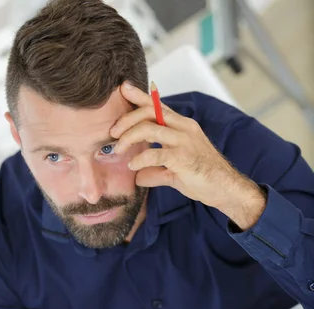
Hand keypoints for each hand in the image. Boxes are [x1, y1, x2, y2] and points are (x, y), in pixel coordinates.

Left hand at [111, 82, 265, 229]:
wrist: (225, 188)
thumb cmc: (203, 177)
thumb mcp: (175, 170)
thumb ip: (155, 170)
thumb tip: (138, 176)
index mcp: (183, 126)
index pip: (158, 106)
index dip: (140, 96)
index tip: (124, 88)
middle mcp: (183, 128)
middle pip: (149, 113)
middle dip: (127, 120)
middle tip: (113, 132)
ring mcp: (184, 141)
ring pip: (149, 129)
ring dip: (129, 138)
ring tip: (118, 150)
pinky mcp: (183, 158)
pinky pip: (155, 154)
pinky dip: (140, 160)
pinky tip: (133, 167)